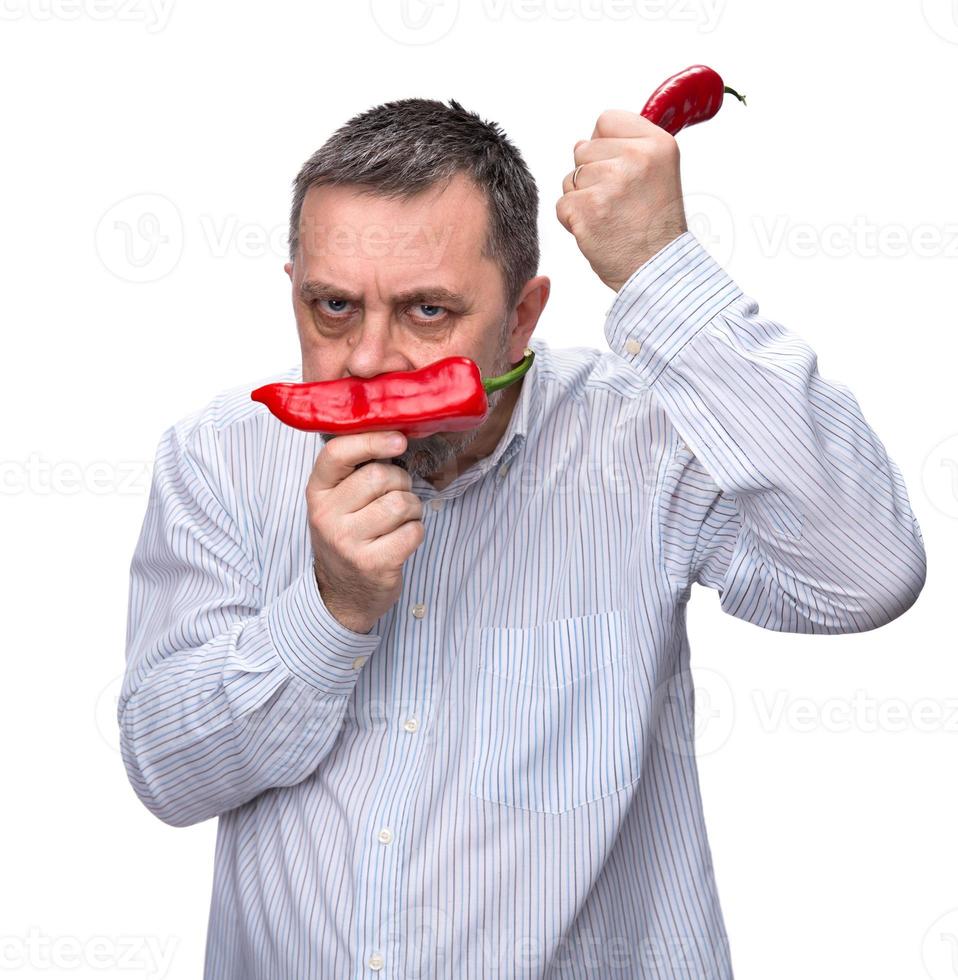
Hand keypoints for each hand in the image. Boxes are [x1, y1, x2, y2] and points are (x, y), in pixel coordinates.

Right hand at [306, 430, 424, 633]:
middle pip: (379, 476)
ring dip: (411, 509)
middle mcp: (326, 516)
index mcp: (317, 492)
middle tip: (397, 496)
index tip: (398, 440)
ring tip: (399, 521)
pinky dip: (416, 532)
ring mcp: (348, 542)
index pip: (336, 453)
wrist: (342, 595)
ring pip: (401, 503)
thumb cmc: (349, 537)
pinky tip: (401, 540)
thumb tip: (395, 433)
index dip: (371, 440)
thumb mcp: (338, 502)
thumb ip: (356, 470)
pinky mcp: (373, 564)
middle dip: (401, 482)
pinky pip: (413, 531)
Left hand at [556, 110, 687, 292]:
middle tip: (616, 202)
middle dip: (591, 176)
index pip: (606, 121)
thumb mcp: (659, 174)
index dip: (603, 146)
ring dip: (581, 200)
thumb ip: (628, 150)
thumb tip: (583, 142)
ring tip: (609, 218)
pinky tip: (597, 231)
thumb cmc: (655, 229)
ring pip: (570, 178)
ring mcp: (610, 183)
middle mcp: (635, 158)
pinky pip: (562, 204)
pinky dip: (573, 221)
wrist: (658, 271)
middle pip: (583, 150)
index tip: (617, 169)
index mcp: (657, 144)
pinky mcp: (587, 209)